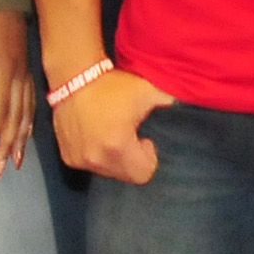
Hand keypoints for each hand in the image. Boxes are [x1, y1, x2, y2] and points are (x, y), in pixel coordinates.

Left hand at [0, 12, 34, 172]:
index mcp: (4, 73)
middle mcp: (19, 78)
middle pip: (15, 120)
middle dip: (7, 147)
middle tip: (0, 171)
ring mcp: (26, 76)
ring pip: (26, 115)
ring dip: (19, 140)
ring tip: (15, 162)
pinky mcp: (28, 72)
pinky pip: (32, 104)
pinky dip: (29, 124)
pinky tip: (26, 135)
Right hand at [55, 65, 170, 183]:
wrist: (73, 78)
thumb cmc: (112, 86)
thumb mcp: (146, 92)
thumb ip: (169, 104)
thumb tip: (186, 110)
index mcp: (118, 147)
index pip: (143, 174)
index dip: (149, 158)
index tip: (145, 139)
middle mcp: (96, 159)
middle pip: (125, 176)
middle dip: (132, 159)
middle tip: (129, 136)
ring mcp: (79, 160)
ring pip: (107, 172)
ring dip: (114, 158)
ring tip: (112, 134)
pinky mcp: (68, 156)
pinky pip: (90, 165)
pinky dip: (97, 155)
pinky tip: (96, 135)